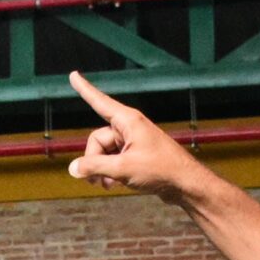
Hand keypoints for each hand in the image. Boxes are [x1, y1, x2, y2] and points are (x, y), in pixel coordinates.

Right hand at [66, 73, 214, 203]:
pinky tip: (115, 185)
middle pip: (97, 139)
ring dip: (102, 170)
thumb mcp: (122, 169)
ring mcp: (133, 141)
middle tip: (96, 179)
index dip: (84, 89)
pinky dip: (111, 172)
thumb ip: (94, 167)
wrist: (186, 184)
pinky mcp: (137, 155)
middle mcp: (129, 127)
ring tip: (108, 185)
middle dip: (94, 160)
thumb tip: (73, 168)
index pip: (99, 101)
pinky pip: (114, 160)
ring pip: (105, 153)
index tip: (73, 75)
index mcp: (128, 120)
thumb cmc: (160, 170)